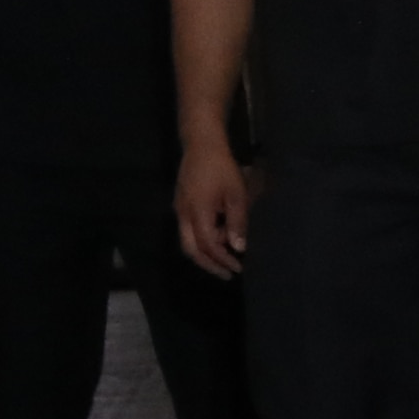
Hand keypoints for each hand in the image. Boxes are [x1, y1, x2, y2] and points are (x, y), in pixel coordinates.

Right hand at [177, 142, 254, 281]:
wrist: (202, 145)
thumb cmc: (222, 169)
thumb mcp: (236, 195)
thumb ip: (237, 223)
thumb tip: (238, 248)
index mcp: (197, 213)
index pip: (207, 245)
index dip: (222, 259)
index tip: (239, 267)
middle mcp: (183, 214)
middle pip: (190, 249)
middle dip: (209, 264)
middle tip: (227, 273)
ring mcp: (179, 208)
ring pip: (188, 239)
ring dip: (208, 250)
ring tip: (230, 252)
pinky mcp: (181, 203)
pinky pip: (189, 229)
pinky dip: (204, 238)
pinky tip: (220, 235)